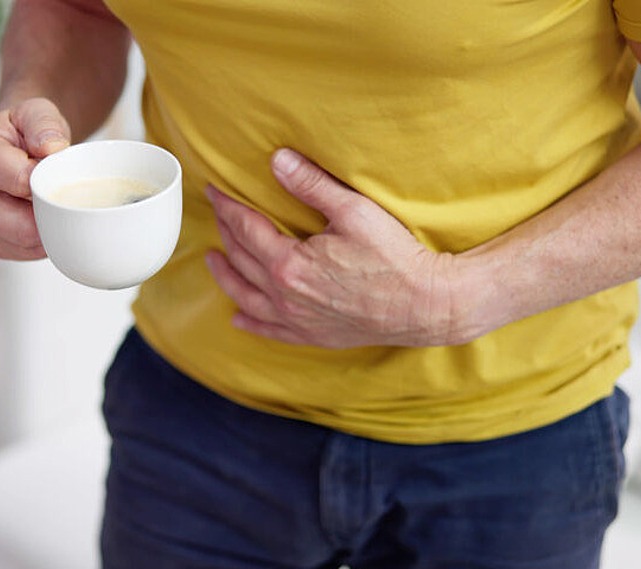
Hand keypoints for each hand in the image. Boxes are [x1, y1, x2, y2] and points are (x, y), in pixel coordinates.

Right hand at [0, 98, 71, 259]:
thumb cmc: (22, 133)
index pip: (20, 181)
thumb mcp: (36, 113)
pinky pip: (22, 253)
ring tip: (49, 204)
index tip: (56, 173)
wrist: (9, 149)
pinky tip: (38, 219)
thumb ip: (45, 123)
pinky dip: (38, 242)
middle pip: (20, 224)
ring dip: (46, 229)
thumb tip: (51, 148)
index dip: (48, 182)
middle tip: (58, 194)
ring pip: (23, 243)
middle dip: (48, 212)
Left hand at [205, 149, 471, 348]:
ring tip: (214, 260)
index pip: (245, 229)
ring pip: (247, 298)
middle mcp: (285, 297)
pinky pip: (270, 331)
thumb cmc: (395, 257)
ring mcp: (296, 321)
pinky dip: (250, 323)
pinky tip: (237, 317)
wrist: (427, 305)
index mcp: (289, 265)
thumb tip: (278, 161)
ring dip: (227, 277)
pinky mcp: (312, 336)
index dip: (227, 207)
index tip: (214, 191)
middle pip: (242, 260)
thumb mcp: (354, 211)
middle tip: (218, 214)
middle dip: (226, 234)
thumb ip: (312, 185)